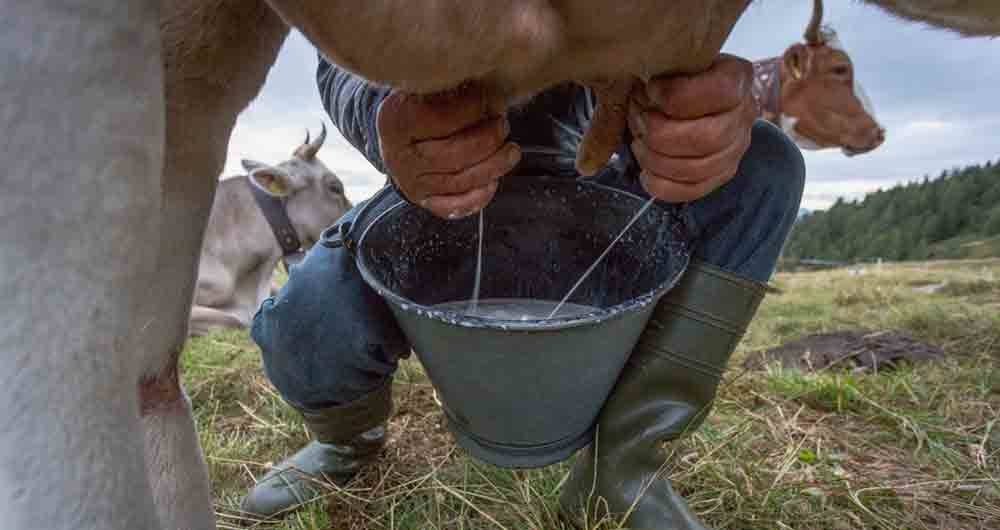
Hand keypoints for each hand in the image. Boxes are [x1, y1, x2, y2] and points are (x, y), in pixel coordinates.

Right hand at [377, 83, 520, 217]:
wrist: (400, 138)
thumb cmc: (421, 105)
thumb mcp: (427, 88)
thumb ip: (450, 87)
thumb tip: (488, 86)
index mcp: (395, 121)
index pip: (438, 118)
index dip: (471, 108)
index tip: (490, 97)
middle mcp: (398, 156)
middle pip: (452, 154)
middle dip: (487, 140)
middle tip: (503, 125)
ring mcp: (411, 183)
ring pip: (460, 181)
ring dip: (493, 166)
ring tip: (511, 151)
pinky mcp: (424, 201)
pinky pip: (455, 206)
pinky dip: (479, 196)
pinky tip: (494, 180)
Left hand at [628, 54, 755, 202]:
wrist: (686, 88)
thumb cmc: (665, 73)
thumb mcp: (648, 69)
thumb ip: (620, 95)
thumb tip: (585, 159)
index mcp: (735, 77)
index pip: (720, 90)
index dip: (678, 95)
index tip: (648, 89)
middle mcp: (744, 114)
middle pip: (707, 138)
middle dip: (660, 134)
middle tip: (638, 120)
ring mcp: (735, 148)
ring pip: (699, 168)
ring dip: (657, 159)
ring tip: (638, 142)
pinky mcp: (721, 173)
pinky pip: (694, 190)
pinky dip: (662, 186)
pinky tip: (645, 172)